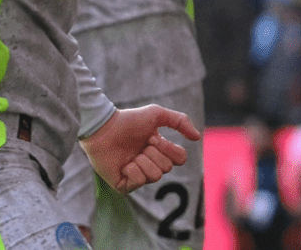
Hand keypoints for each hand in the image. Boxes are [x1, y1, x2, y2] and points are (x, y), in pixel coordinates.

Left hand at [80, 104, 200, 192]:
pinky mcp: (124, 185)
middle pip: (167, 168)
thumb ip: (180, 121)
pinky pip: (138, 182)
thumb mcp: (157, 114)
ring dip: (142, 161)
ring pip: (154, 176)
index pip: (180, 158)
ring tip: (131, 155)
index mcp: (160, 151)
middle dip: (153, 153)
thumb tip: (197, 137)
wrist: (103, 128)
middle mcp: (151, 165)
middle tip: (140, 145)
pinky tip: (123, 164)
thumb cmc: (128, 120)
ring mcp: (138, 176)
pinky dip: (131, 170)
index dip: (168, 149)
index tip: (152, 138)